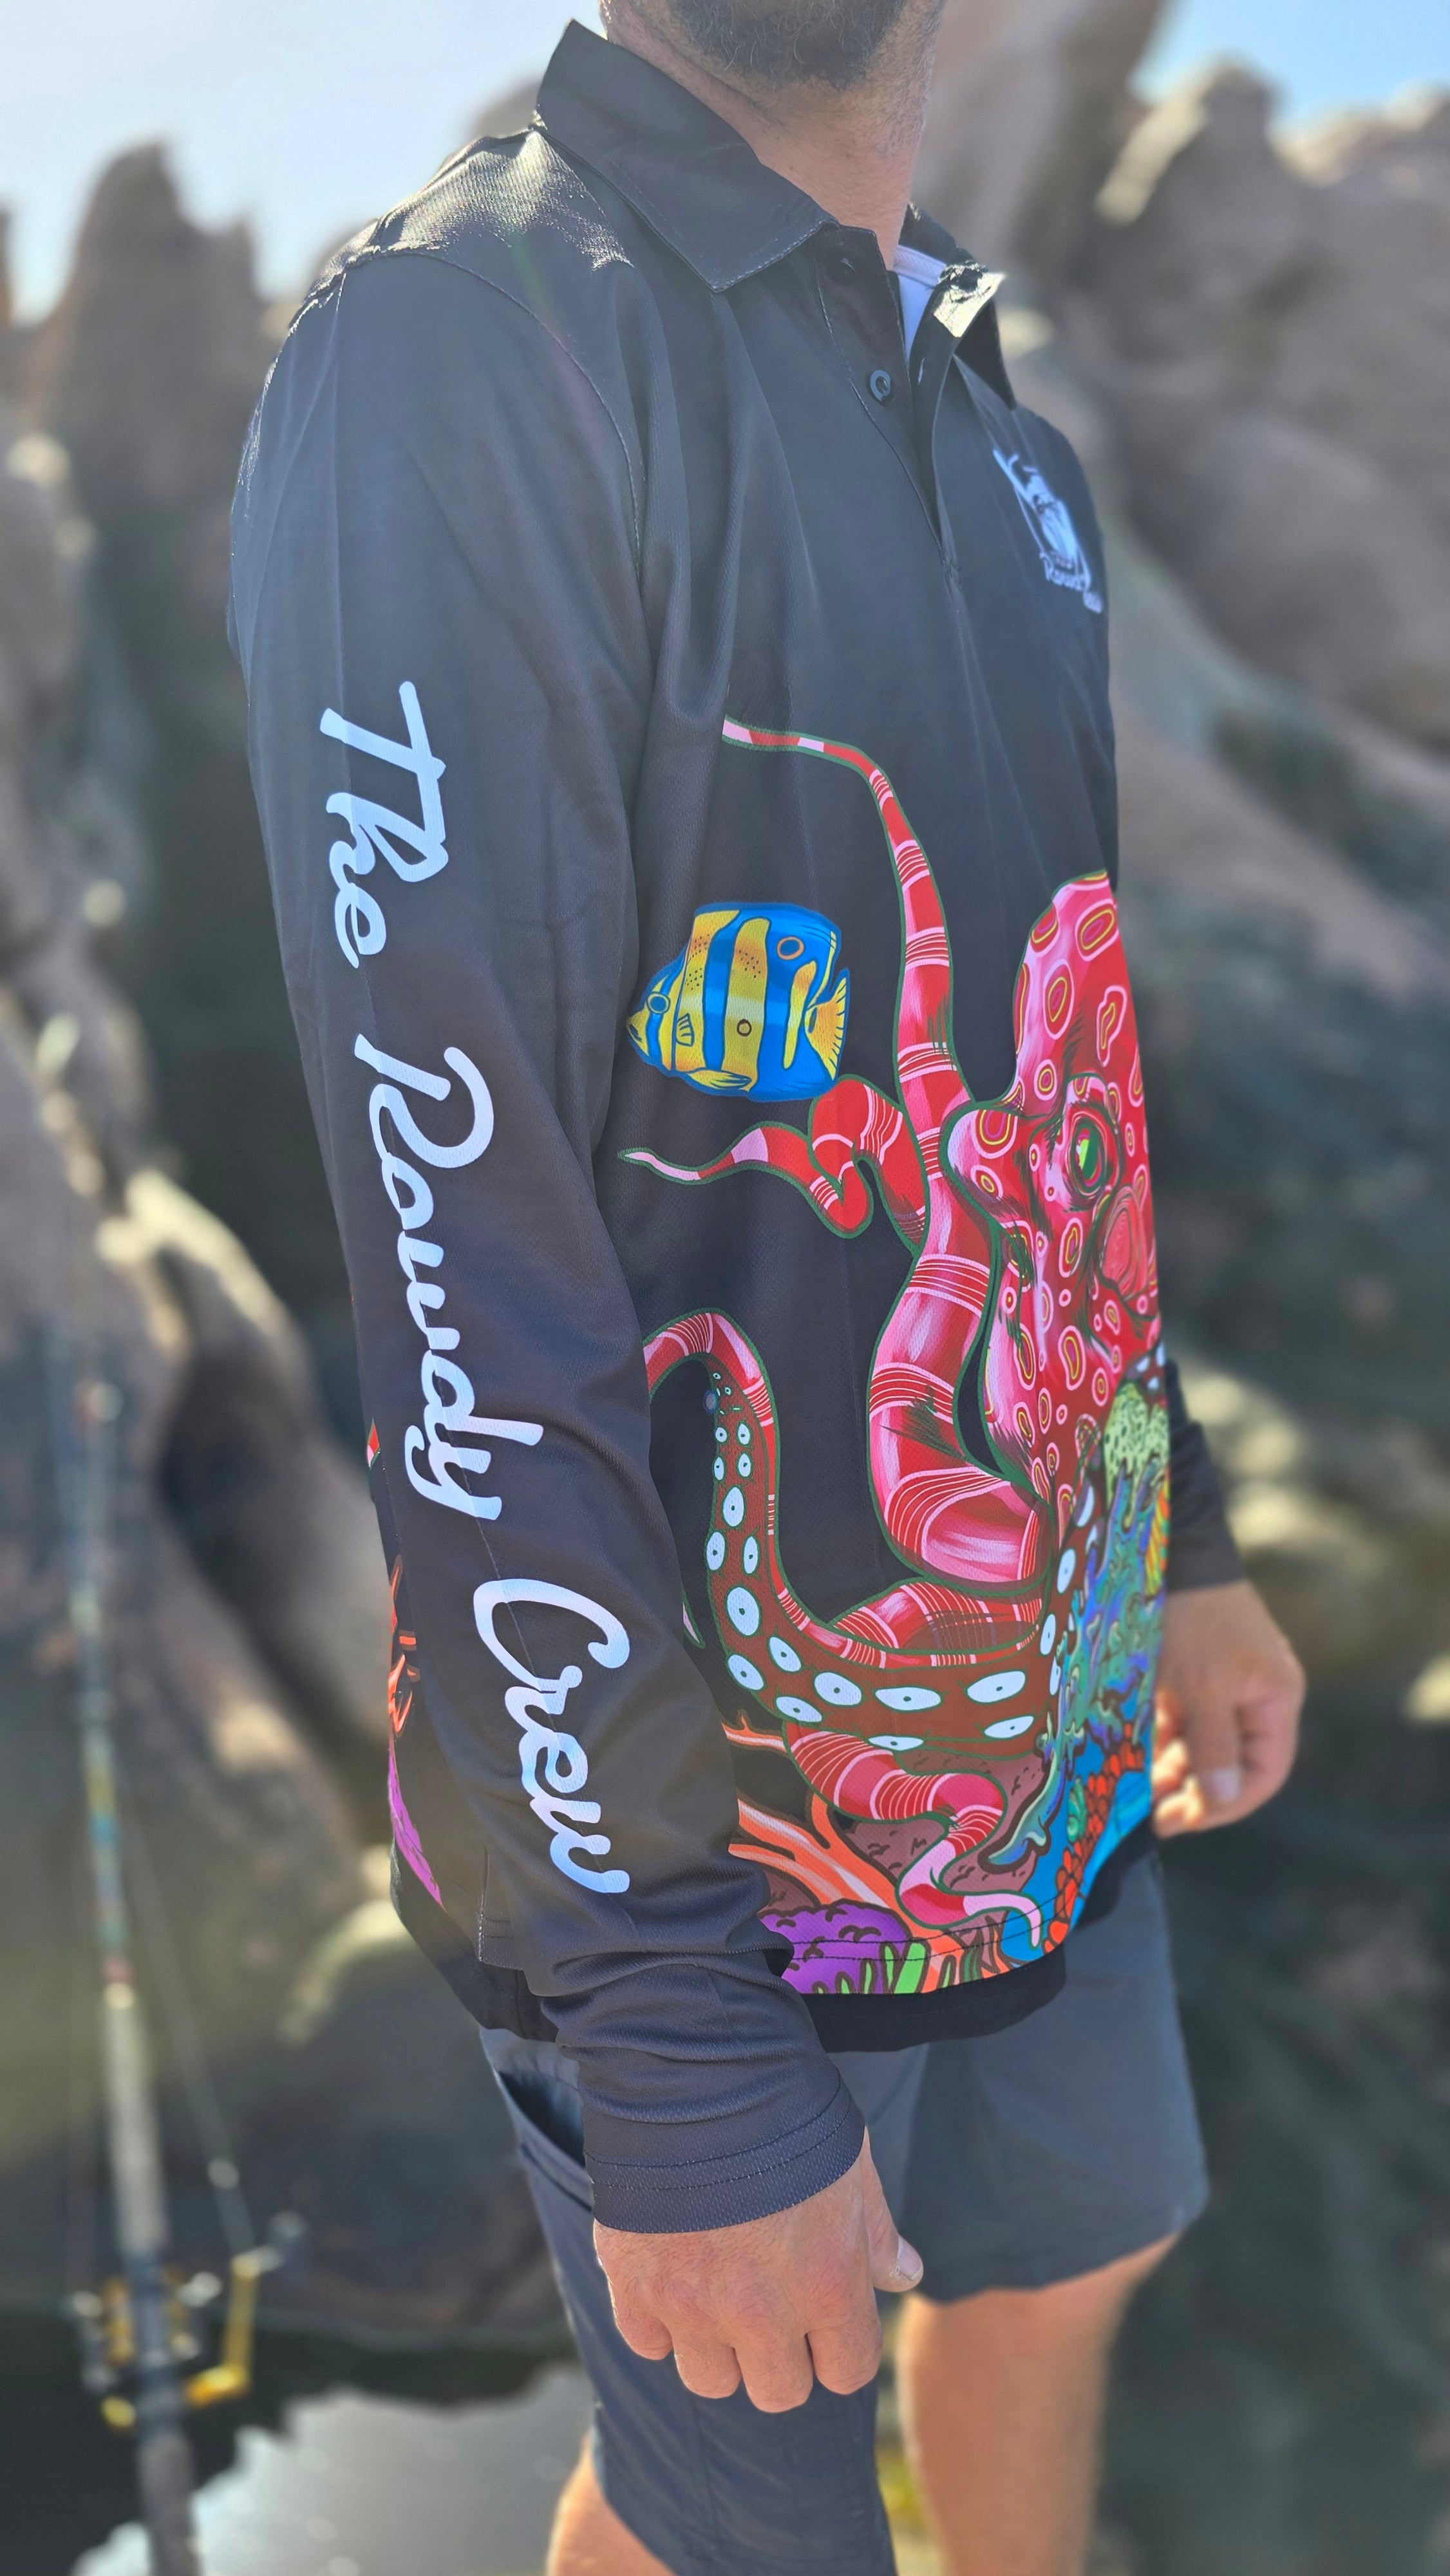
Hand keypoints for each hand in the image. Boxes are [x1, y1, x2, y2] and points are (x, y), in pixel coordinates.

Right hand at [593, 2136, 920, 2412]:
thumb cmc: (786, 2108)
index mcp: (826, 2285)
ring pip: (710, 2380)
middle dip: (780, 2358)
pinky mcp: (633, 2285)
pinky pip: (647, 2342)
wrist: (696, 2064)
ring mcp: (691, 2305)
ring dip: (717, 2348)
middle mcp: (761, 2312)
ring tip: (716, 2290)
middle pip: (778, 2392)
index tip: (825, 2320)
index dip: (839, 2348)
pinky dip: (658, 2320)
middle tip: (768, 2307)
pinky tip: (670, 2271)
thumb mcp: (852, 2164)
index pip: (847, 2373)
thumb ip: (875, 2232)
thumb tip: (905, 2276)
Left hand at [1152, 1579, 1303, 1836]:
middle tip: (1150, 1815)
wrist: (1172, 1549)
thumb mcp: (1203, 1687)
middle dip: (1191, 1790)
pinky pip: (1182, 1719)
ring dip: (1171, 1767)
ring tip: (1134, 1790)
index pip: (1263, 1774)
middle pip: (1230, 1762)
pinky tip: (1131, 1755)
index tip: (1183, 1821)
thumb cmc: (1194, 1619)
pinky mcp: (1194, 1672)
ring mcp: (1225, 1683)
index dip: (1226, 1804)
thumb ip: (1213, 1746)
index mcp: (1275, 1700)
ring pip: (1201, 1743)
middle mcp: (1256, 1696)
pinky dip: (1160, 1738)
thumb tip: (1220, 1799)